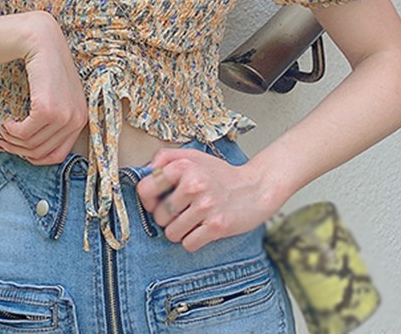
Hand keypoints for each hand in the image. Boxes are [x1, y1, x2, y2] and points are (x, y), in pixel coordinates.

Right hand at [0, 12, 87, 164]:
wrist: (43, 42)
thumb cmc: (45, 68)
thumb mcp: (57, 97)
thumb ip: (51, 120)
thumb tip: (30, 149)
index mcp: (81, 118)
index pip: (58, 156)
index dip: (34, 157)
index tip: (18, 150)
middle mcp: (77, 119)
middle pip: (41, 152)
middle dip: (18, 150)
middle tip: (3, 140)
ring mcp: (64, 115)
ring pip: (31, 144)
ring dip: (11, 140)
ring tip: (3, 129)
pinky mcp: (48, 109)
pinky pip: (24, 133)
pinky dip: (10, 131)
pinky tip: (5, 121)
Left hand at [136, 148, 281, 252]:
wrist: (256, 188)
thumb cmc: (220, 174)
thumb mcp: (193, 156)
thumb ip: (166, 158)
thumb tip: (144, 170)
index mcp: (184, 165)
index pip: (145, 189)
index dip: (148, 199)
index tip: (156, 201)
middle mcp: (193, 184)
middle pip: (158, 215)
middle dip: (166, 217)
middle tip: (183, 210)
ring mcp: (206, 206)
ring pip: (171, 232)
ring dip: (179, 231)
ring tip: (193, 220)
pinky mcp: (217, 226)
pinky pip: (188, 244)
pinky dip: (193, 240)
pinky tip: (202, 229)